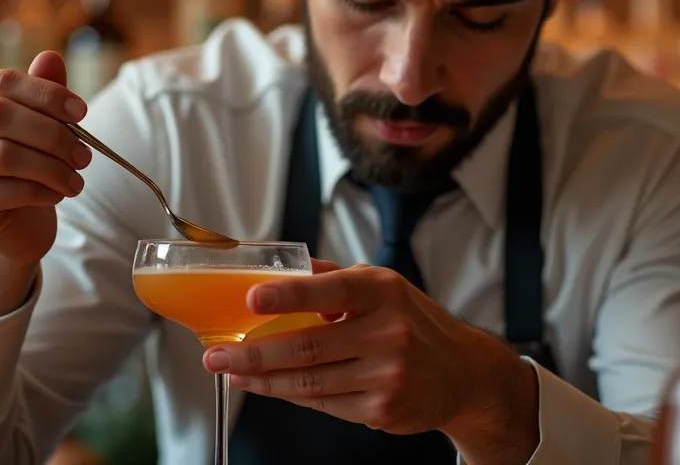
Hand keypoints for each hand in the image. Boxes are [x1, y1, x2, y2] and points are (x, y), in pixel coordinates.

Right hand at [0, 51, 91, 269]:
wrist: (13, 218)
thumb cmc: (27, 163)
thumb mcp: (40, 124)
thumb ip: (44, 92)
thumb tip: (51, 57)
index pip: (4, 81)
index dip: (46, 94)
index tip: (81, 112)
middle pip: (0, 115)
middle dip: (52, 135)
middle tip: (84, 155)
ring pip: (5, 155)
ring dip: (52, 168)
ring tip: (76, 178)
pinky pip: (6, 189)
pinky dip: (41, 191)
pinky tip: (57, 193)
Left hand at [201, 265, 537, 448]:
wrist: (464, 375)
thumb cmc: (414, 324)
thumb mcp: (385, 288)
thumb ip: (336, 279)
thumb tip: (283, 270)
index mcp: (384, 291)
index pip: (332, 290)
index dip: (289, 295)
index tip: (252, 297)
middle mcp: (388, 332)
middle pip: (307, 347)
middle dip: (254, 354)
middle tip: (216, 356)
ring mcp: (387, 375)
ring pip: (308, 382)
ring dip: (263, 380)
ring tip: (232, 372)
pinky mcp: (382, 409)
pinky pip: (323, 403)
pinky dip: (289, 395)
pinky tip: (267, 386)